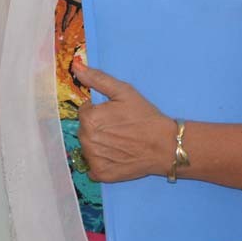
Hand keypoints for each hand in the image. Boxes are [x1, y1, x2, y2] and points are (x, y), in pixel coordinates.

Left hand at [73, 62, 176, 182]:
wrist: (165, 145)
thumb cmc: (144, 116)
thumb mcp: (123, 91)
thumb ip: (97, 78)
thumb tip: (76, 66)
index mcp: (88, 118)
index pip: (85, 112)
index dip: (100, 111)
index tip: (116, 115)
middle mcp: (86, 140)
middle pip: (85, 130)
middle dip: (98, 127)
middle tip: (119, 128)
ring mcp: (93, 159)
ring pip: (88, 147)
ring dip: (99, 144)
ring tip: (120, 142)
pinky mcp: (101, 174)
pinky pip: (93, 166)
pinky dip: (102, 162)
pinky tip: (117, 156)